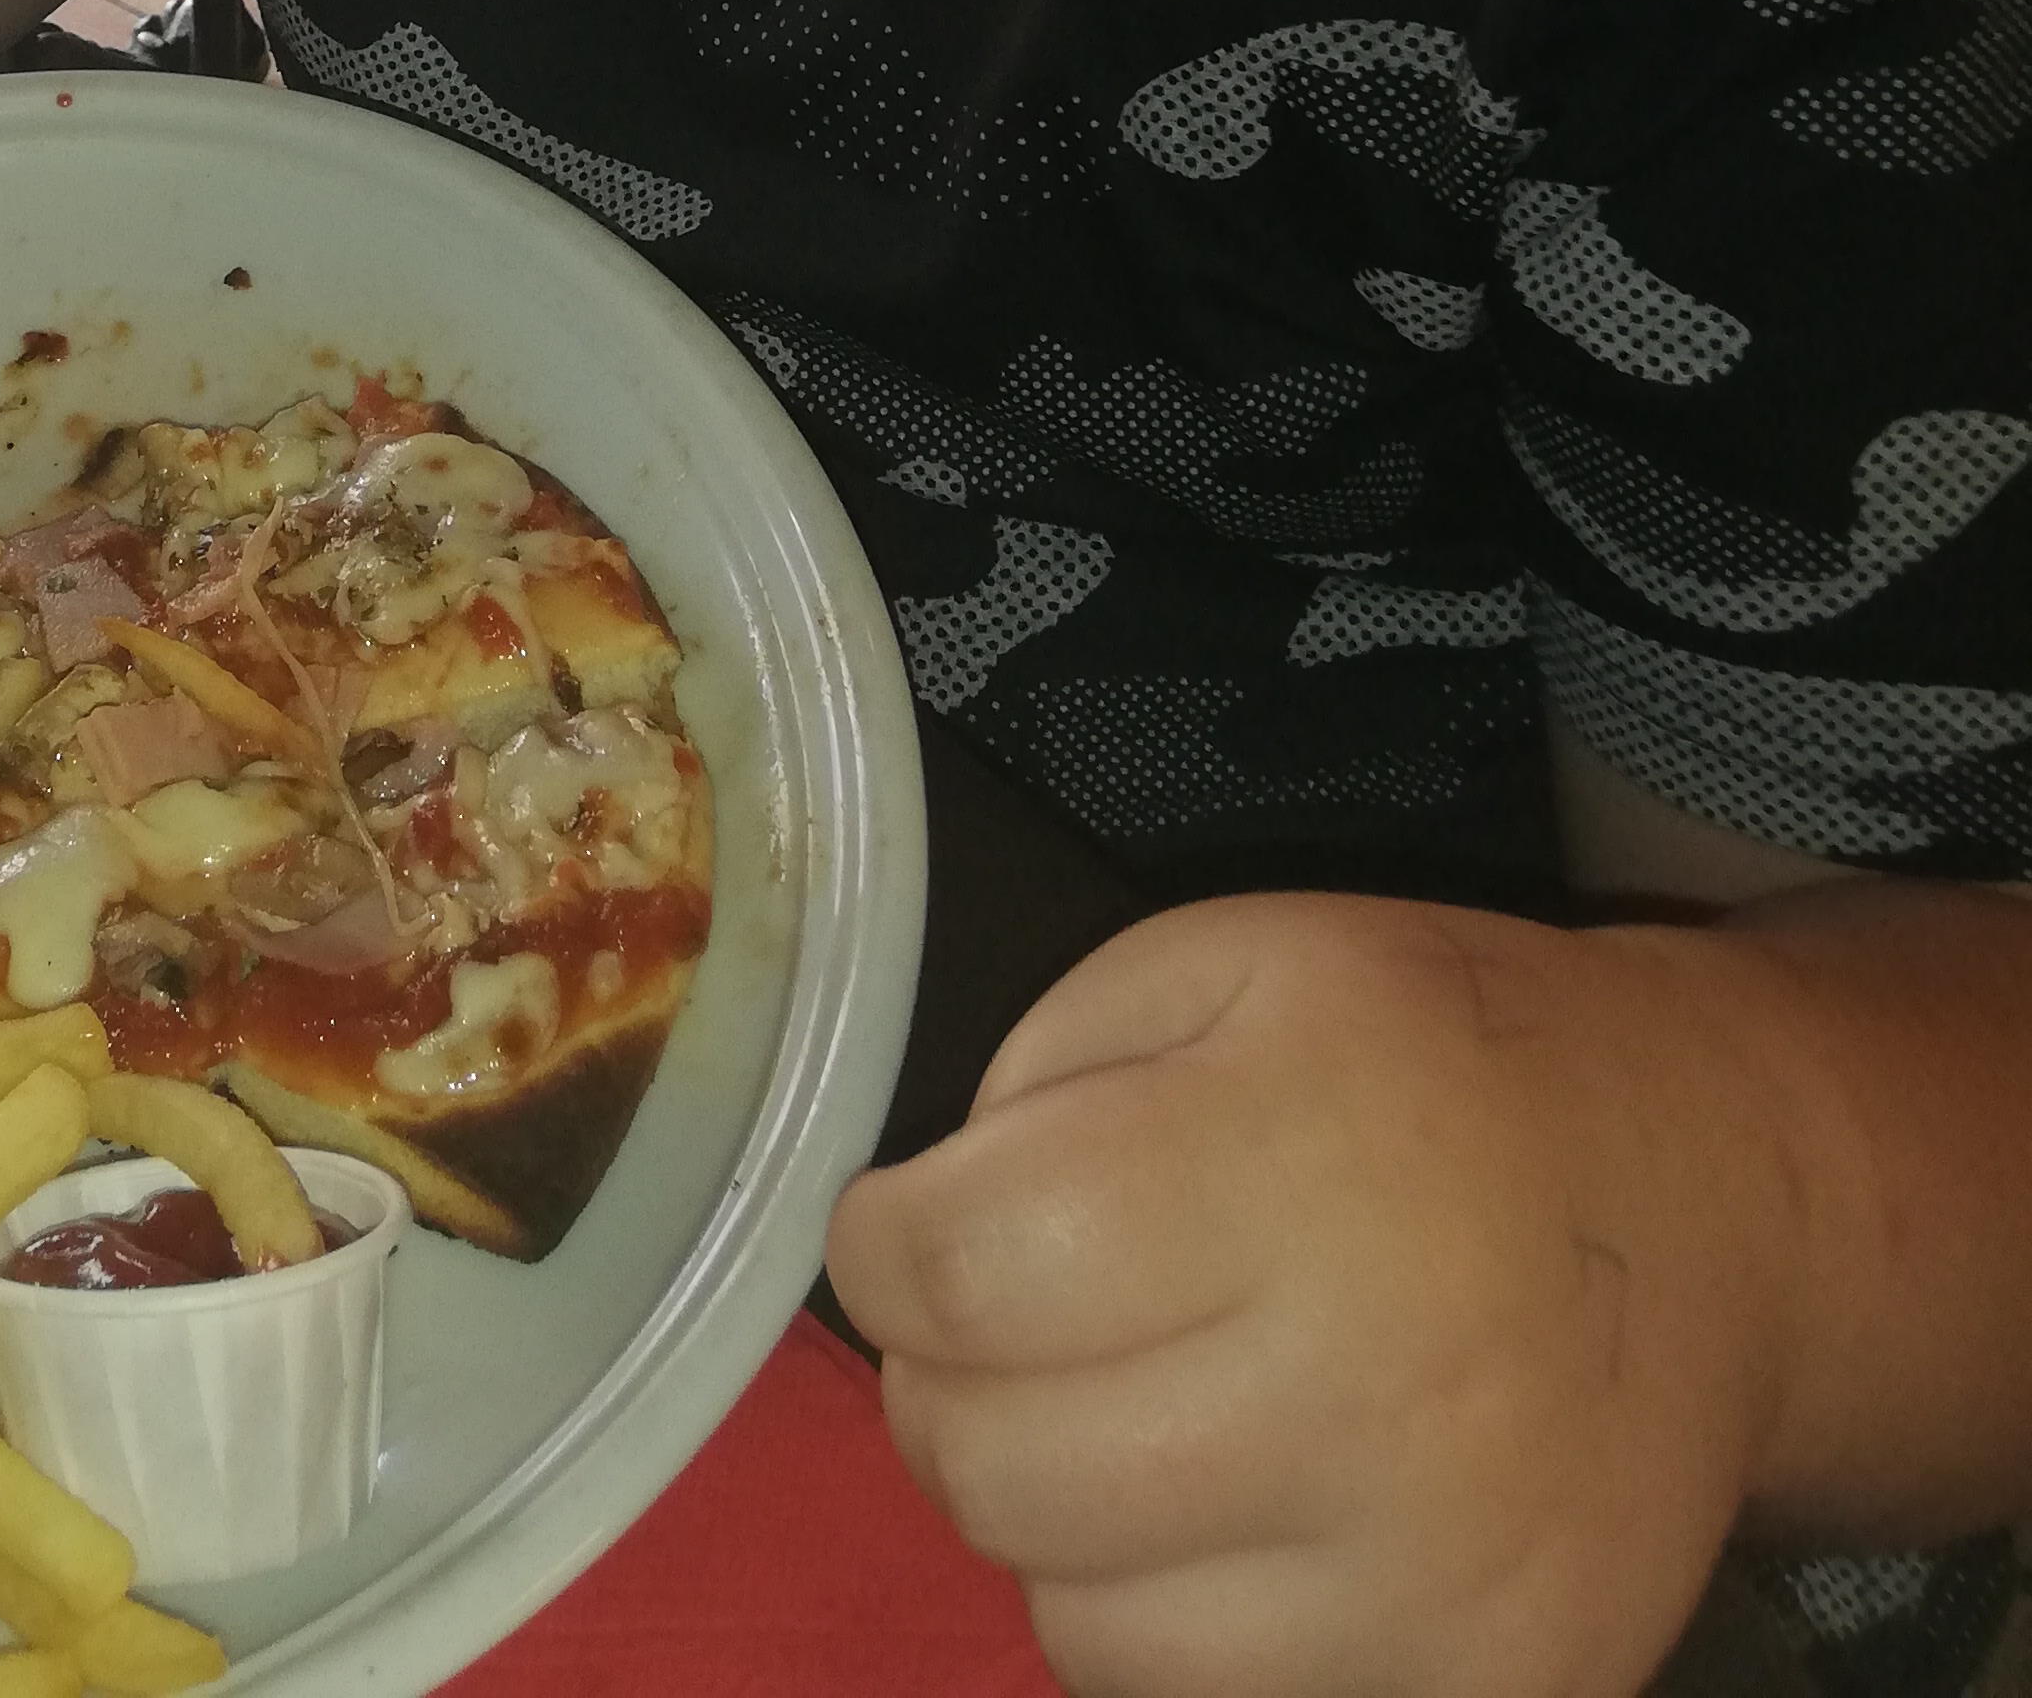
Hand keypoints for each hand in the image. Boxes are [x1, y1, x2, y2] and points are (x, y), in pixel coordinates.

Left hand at [827, 892, 1802, 1697]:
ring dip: (1054, 1524)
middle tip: (1000, 1334)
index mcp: (1291, 1165)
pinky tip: (1230, 1516)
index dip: (881, 1251)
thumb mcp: (1228, 965)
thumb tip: (916, 1251)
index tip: (900, 1234)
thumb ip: (1041, 1080)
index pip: (960, 1273)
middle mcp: (1371, 1389)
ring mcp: (1437, 1581)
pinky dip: (1171, 1624)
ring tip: (1127, 1420)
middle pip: (994, 1466)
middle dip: (943, 1390)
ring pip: (1080, 1626)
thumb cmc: (1436, 1066)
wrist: (1708, 1210)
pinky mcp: (1487, 1696)